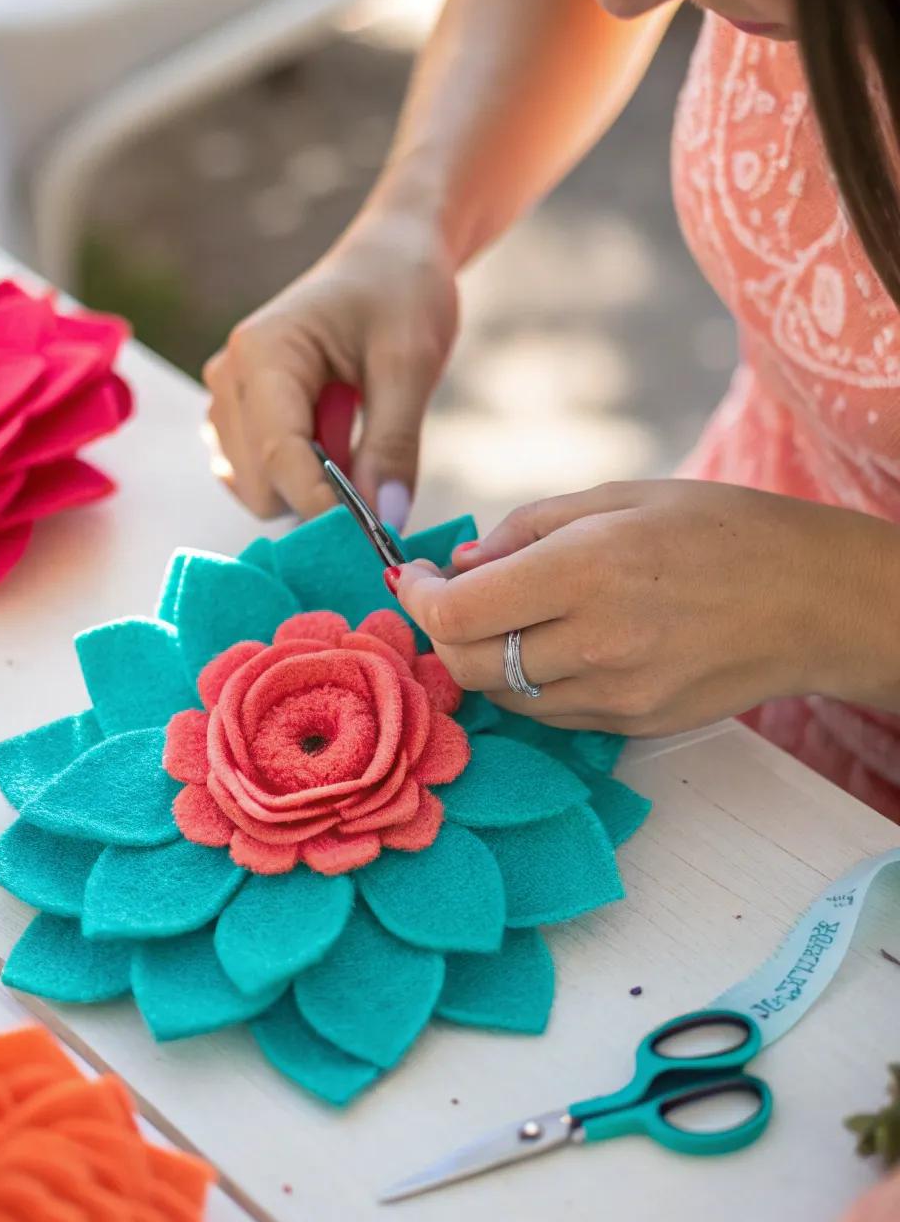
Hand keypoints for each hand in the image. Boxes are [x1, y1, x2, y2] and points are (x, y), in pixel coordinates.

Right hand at [203, 211, 457, 520]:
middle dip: (319, 499)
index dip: (326, 507)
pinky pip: (258, 477)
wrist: (389, 257)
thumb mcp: (411, 364)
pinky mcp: (237, 416)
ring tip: (356, 434)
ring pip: (255, 490)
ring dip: (310, 489)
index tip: (374, 539)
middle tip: (379, 476)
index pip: (282, 456)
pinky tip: (337, 439)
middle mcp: (228, 378)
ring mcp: (225, 399)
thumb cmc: (401, 294)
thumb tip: (385, 523)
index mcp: (262, 354)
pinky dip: (301, 480)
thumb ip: (394, 445)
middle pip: (260, 486)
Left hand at [395, 479, 896, 735]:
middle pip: (467, 665)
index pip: (457, 612)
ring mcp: (615, 694)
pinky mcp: (634, 724)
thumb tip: (460, 563)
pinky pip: (550, 713)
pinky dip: (530, 684)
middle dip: (440, 632)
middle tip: (445, 598)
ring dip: (484, 660)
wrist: (812, 599)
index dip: (415, 596)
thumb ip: (529, 528)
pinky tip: (552, 646)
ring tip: (503, 617)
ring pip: (504, 697)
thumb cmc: (721, 529)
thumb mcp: (621, 497)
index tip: (410, 575)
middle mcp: (595, 641)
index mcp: (587, 568)